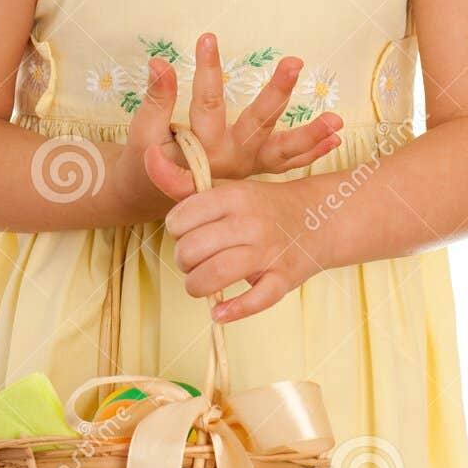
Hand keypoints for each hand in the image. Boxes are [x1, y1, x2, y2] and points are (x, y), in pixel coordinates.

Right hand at [111, 34, 342, 218]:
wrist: (157, 199)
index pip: (205, 103)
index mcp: (200, 148)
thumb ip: (157, 98)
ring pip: (281, 152)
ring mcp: (246, 168)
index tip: (208, 38)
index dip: (207, 70)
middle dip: (277, 94)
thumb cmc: (147, 161)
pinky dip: (310, 153)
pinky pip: (286, 165)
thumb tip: (158, 62)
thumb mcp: (145, 130)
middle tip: (294, 62)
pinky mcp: (255, 172)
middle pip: (256, 124)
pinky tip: (336, 138)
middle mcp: (228, 159)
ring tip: (338, 120)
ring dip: (310, 136)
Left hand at [164, 176, 324, 322]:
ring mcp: (268, 251)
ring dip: (197, 286)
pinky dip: (232, 310)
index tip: (187, 232)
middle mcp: (250, 222)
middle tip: (193, 260)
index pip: (181, 219)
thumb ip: (184, 182)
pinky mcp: (283, 279)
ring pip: (216, 274)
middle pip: (192, 250)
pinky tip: (219, 312)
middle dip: (184, 261)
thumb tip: (149, 156)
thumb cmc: (260, 206)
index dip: (176, 230)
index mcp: (234, 197)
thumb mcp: (226, 188)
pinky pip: (255, 300)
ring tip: (200, 283)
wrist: (318, 218)